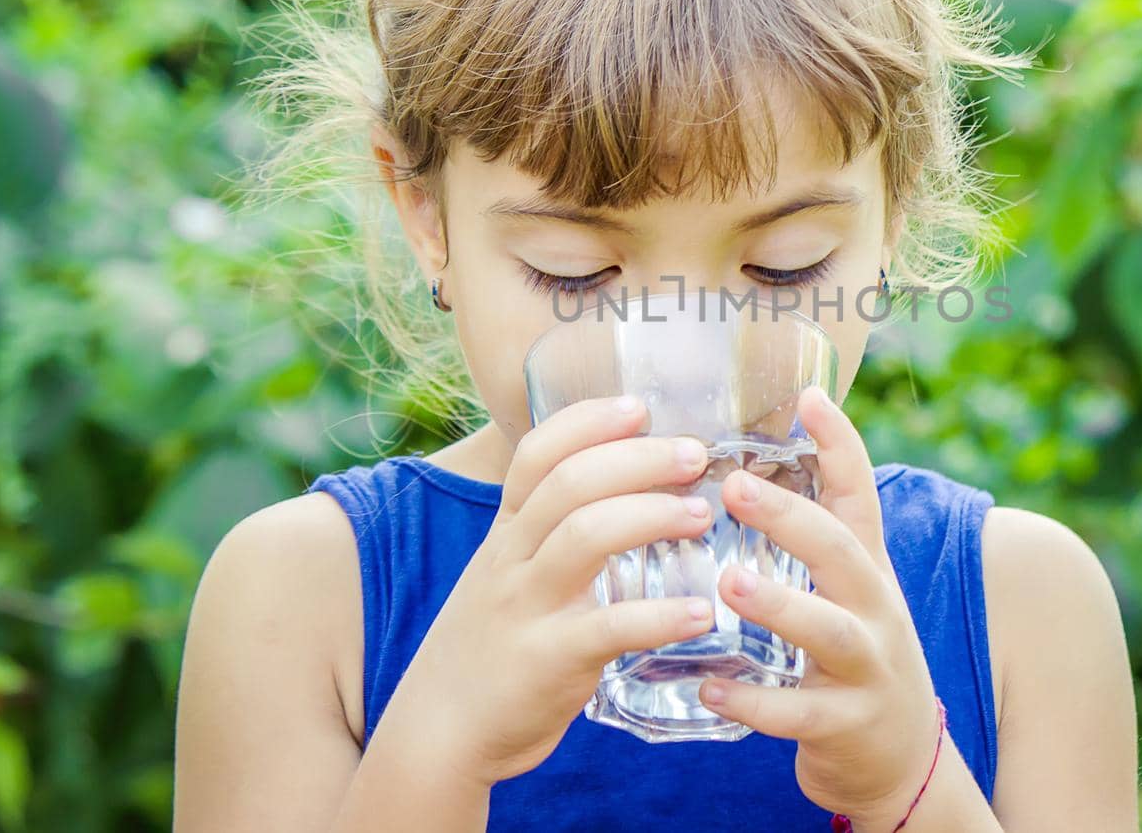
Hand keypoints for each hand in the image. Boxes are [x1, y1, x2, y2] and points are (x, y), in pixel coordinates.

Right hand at [380, 396, 716, 786]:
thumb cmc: (490, 649)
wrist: (438, 735)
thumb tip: (625, 492)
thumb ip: (550, 536)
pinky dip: (659, 616)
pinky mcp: (546, 662)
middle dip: (638, 459)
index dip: (586, 422)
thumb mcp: (505, 577)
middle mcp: (510, 560)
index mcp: (505, 534)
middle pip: (571, 484)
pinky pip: (608, 628)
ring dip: (652, 516)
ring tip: (703, 515)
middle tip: (695, 455)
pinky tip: (701, 613)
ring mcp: (524, 608)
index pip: (536, 455)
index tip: (638, 405)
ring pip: (585, 537)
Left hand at [696, 385, 944, 825]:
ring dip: (781, 605)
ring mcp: (869, 668)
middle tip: (734, 486)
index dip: (840, 444)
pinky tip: (711, 689)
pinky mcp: (850, 726)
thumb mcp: (848, 592)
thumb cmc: (853, 658)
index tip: (809, 396)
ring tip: (729, 582)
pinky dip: (756, 703)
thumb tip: (744, 469)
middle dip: (792, 518)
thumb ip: (811, 539)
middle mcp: (876, 609)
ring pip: (831, 631)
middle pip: (844, 551)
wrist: (902, 762)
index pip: (860, 495)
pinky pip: (801, 715)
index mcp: (867, 569)